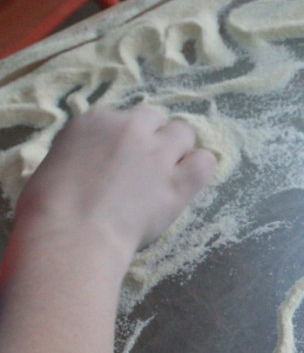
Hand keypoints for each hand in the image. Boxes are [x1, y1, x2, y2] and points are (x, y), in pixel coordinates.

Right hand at [15, 105, 214, 266]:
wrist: (74, 234)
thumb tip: (94, 163)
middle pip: (156, 119)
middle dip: (153, 138)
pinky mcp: (179, 180)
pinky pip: (205, 162)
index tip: (120, 160)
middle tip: (146, 167)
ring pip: (184, 133)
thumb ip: (84, 152)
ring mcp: (158, 153)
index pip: (123, 118)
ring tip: (168, 174)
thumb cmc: (49, 208)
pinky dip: (200, 169)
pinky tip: (188, 182)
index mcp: (95, 121)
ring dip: (178, 150)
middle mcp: (130, 128)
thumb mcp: (56, 163)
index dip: (125, 140)